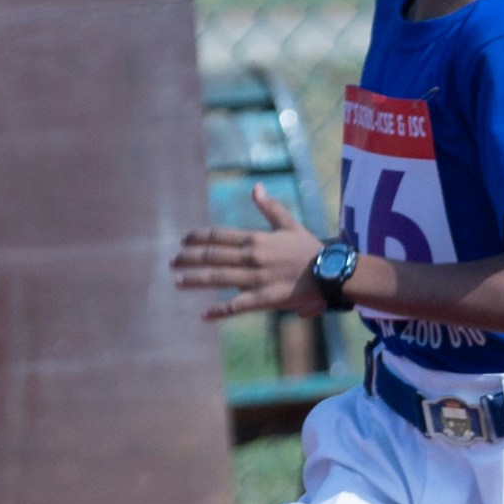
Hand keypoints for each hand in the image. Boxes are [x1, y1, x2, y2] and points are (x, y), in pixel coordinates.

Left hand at [172, 182, 332, 327]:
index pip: (219, 236)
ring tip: (177, 281)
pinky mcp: (264, 298)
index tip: (184, 241)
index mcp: (256, 239)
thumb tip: (256, 188)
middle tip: (172, 262)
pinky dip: (219, 311)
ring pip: (218, 278)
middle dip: (189, 259)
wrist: (331, 272)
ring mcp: (256, 278)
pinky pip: (237, 305)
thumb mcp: (289, 225)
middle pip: (212, 256)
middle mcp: (252, 257)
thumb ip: (270, 208)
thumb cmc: (311, 249)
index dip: (198, 238)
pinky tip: (204, 315)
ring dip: (194, 280)